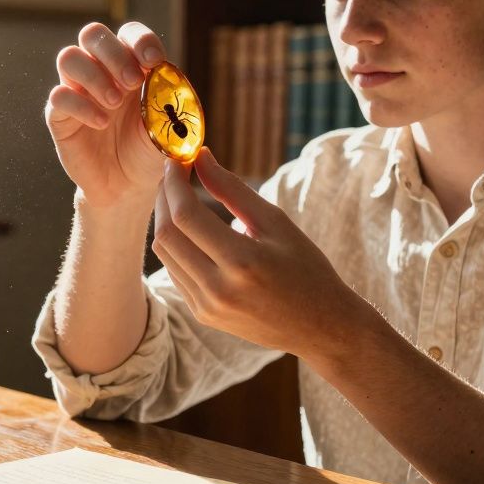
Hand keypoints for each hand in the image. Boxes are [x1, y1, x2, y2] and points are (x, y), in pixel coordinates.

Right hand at [45, 22, 169, 207]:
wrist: (129, 185)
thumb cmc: (150, 149)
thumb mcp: (169, 123)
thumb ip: (170, 98)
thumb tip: (167, 73)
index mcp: (130, 64)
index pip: (129, 33)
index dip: (140, 40)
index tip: (154, 61)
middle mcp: (99, 70)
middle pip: (92, 34)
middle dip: (114, 53)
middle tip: (132, 82)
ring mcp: (77, 90)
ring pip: (68, 57)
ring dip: (94, 75)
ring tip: (114, 102)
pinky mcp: (59, 116)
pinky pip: (58, 96)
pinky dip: (81, 106)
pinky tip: (101, 123)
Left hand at [152, 147, 372, 360]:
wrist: (320, 327)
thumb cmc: (306, 268)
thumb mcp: (276, 222)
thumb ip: (233, 189)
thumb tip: (200, 156)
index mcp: (242, 263)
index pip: (186, 216)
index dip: (175, 183)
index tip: (178, 160)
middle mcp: (218, 290)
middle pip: (167, 235)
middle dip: (164, 197)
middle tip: (174, 174)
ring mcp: (207, 307)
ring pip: (165, 254)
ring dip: (165, 219)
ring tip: (179, 195)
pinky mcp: (202, 315)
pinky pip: (175, 272)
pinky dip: (175, 245)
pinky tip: (188, 228)